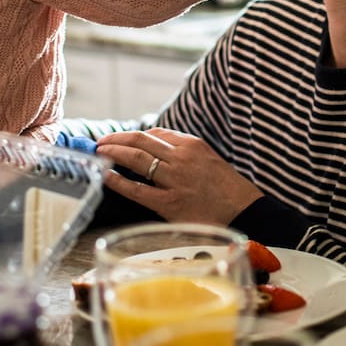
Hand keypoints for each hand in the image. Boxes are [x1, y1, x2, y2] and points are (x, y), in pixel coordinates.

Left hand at [95, 127, 261, 224]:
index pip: (155, 133)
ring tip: (99, 153)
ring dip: (113, 153)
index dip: (133, 135)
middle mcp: (181, 158)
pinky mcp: (170, 203)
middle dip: (117, 139)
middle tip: (101, 143)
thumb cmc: (227, 189)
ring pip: (136, 158)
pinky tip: (105, 176)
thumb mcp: (208, 159)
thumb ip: (184, 153)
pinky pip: (138, 189)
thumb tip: (156, 149)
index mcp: (192, 145)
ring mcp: (175, 180)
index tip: (120, 138)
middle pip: (141, 140)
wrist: (246, 212)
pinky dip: (118, 180)